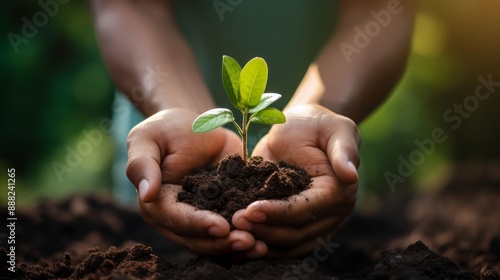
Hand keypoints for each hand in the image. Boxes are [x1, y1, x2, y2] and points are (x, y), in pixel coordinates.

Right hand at [126, 109, 265, 256]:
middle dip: (224, 243)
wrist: (198, 123)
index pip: (177, 220)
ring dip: (239, 246)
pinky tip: (270, 238)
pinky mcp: (228, 208)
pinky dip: (252, 234)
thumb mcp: (148, 138)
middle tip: (249, 241)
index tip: (221, 226)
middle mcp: (181, 216)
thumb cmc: (166, 128)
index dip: (198, 225)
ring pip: (219, 240)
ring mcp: (206, 215)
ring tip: (261, 246)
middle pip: (200, 238)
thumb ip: (142, 164)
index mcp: (158, 204)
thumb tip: (146, 194)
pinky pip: (238, 227)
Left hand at [233, 104, 359, 257]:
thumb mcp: (334, 128)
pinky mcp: (296, 227)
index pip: (306, 210)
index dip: (278, 213)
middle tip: (233, 221)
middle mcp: (329, 215)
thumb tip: (351, 174)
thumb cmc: (317, 124)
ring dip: (259, 242)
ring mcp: (313, 225)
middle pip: (295, 234)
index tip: (250, 209)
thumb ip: (344, 149)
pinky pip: (280, 246)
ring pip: (286, 246)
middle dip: (263, 230)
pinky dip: (260, 245)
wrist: (301, 129)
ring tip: (232, 232)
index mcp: (338, 193)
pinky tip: (238, 240)